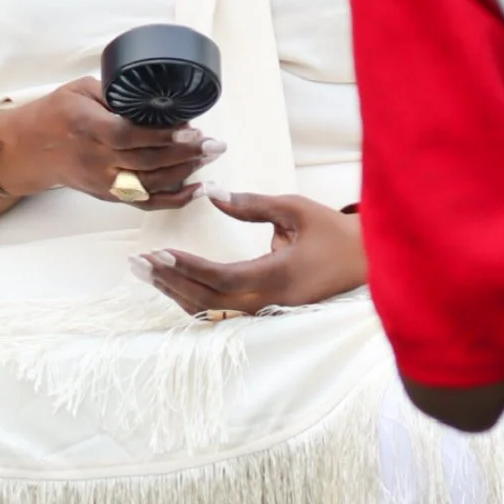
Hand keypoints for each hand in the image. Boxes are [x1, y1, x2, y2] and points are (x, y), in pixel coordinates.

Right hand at [0, 78, 219, 209]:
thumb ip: (116, 94)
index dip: (164, 136)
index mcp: (87, 127)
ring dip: (184, 173)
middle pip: (147, 162)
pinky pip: (145, 202)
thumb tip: (157, 100)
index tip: (193, 130)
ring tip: (209, 157)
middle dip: (185, 154)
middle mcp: (96, 159)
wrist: (28, 150)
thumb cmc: (54, 114)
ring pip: (150, 184)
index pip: (130, 136)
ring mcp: (103, 182)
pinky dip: (172, 199)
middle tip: (214, 144)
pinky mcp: (108, 195)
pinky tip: (195, 188)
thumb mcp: (80, 90)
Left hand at [132, 189, 365, 313]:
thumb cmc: (334, 232)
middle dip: (169, 282)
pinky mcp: (264, 310)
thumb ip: (252, 204)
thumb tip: (214, 192)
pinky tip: (172, 284)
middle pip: (207, 302)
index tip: (160, 253)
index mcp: (277, 278)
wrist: (365, 261)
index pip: (221, 278)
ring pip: (211, 312)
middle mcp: (267, 301)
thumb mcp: (296, 208)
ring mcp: (266, 310)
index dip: (189, 268)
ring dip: (176, 292)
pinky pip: (220, 311)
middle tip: (138, 263)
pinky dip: (193, 298)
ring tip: (146, 272)